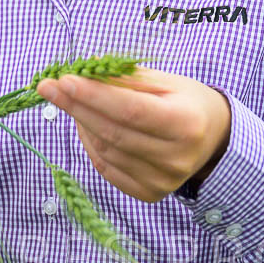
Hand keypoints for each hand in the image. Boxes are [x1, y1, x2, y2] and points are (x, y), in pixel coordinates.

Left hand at [35, 67, 230, 202]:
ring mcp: (162, 181)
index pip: (131, 110)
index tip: (63, 79)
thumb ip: (126, 77)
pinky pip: (107, 168)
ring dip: (81, 123)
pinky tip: (85, 124)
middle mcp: (175, 158)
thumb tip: (85, 68)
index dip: (94, 96)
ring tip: (71, 100)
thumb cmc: (187, 101)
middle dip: (75, 106)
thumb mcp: (166, 80)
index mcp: (185, 123)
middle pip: (113, 132)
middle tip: (49, 87)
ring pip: (105, 150)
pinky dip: (90, 144)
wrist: (214, 138)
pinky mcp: (150, 194)